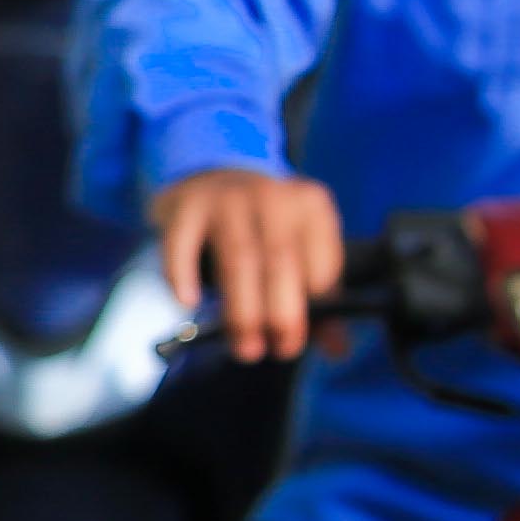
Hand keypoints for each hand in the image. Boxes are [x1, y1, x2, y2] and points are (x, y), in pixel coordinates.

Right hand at [154, 166, 341, 363]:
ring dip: (242, 310)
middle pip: (281, 260)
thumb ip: (317, 294)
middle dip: (282, 314)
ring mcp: (227, 196)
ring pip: (238, 257)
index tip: (298, 340)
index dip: (315, 306)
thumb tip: (337, 348)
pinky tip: (187, 300)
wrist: (212, 169)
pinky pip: (182, 243)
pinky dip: (182, 273)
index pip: (321, 260)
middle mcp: (272, 195)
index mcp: (310, 205)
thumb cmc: (261, 224)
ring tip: (245, 347)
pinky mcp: (187, 203)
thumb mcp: (297, 245)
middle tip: (277, 351)